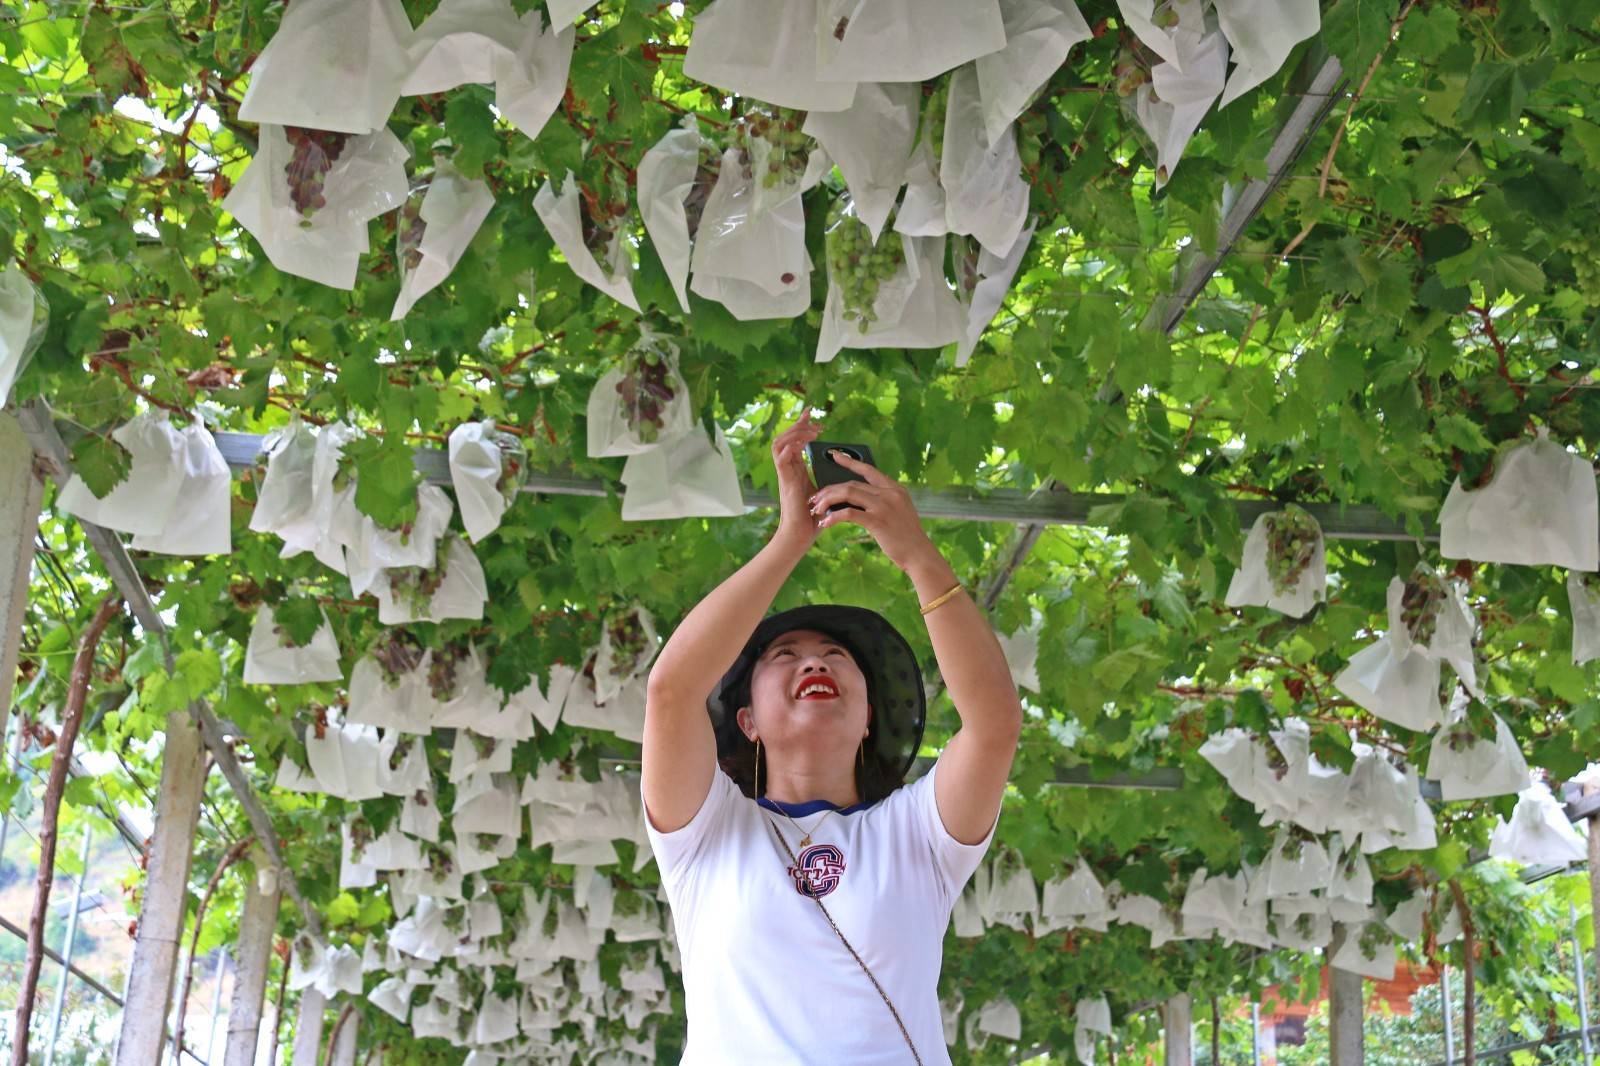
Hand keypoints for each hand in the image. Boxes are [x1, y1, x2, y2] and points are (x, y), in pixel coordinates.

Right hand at [771, 409, 822, 550]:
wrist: (801, 536)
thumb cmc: (813, 519)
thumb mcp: (825, 492)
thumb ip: (828, 480)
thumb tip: (844, 473)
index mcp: (796, 471)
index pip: (795, 442)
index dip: (801, 427)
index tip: (813, 415)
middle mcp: (788, 470)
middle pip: (784, 438)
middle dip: (797, 424)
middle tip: (812, 417)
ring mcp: (785, 475)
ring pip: (779, 444)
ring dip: (794, 432)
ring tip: (810, 429)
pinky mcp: (786, 482)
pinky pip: (781, 458)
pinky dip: (789, 447)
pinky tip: (802, 442)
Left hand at [808, 451, 937, 573]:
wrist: (919, 554)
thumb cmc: (906, 536)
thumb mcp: (898, 511)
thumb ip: (882, 501)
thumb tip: (855, 498)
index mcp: (895, 488)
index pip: (868, 469)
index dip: (849, 461)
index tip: (834, 455)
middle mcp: (890, 493)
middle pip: (852, 483)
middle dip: (830, 490)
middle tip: (816, 498)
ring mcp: (884, 506)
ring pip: (848, 493)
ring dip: (828, 500)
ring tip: (817, 509)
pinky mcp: (877, 520)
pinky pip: (849, 513)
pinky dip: (834, 517)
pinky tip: (825, 523)